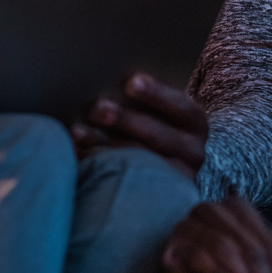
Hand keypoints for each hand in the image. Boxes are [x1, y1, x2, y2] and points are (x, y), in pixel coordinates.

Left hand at [71, 72, 207, 180]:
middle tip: (96, 108)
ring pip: (139, 162)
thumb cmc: (155, 123)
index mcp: (194, 122)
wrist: (171, 166)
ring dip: (104, 145)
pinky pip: (126, 183)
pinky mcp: (157, 197)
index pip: (179, 106)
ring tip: (77, 132)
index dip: (156, 93)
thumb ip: (142, 96)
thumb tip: (108, 75)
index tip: (130, 81)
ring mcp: (176, 178)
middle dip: (124, 120)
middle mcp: (192, 152)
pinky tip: (77, 154)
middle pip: (157, 135)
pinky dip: (99, 166)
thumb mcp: (160, 110)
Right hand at [163, 195, 271, 272]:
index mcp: (238, 208)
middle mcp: (213, 209)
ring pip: (225, 248)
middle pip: (251, 247)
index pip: (271, 245)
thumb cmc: (223, 264)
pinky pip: (198, 256)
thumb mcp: (255, 264)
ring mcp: (191, 223)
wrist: (180, 268)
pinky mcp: (173, 242)